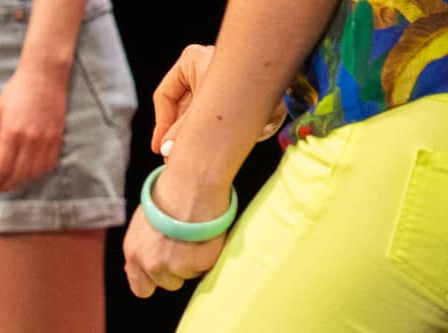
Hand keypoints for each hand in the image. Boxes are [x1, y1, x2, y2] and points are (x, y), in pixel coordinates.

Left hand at [0, 62, 67, 192]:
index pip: (2, 168)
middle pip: (18, 175)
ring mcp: (46, 140)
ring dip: (21, 182)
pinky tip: (28, 172)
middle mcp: (30, 139)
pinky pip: (48, 166)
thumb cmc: (16, 93)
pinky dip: (37, 174)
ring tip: (11, 180)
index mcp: (11, 132)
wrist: (44, 76)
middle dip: (6, 186)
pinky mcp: (57, 139)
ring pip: (34, 174)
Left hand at [122, 197, 225, 299]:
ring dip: (193, 261)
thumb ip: (142, 248)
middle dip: (176, 270)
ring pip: (188, 275)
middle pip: (168, 283)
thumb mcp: (142, 224)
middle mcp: (151, 264)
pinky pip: (205, 266)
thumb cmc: (168, 197)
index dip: (153, 281)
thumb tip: (143, 265)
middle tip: (184, 247)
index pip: (141, 289)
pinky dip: (207, 254)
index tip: (163, 271)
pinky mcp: (198, 264)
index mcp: (134, 254)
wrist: (191, 185)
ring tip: (195, 236)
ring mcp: (176, 267)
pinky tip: (205, 234)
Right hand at [151, 42, 284, 159]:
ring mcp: (223, 78)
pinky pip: (220, 113)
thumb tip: (168, 151)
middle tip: (176, 157)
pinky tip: (223, 143)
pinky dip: (219, 129)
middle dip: (182, 133)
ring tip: (200, 154)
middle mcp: (206, 66)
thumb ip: (182, 133)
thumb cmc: (247, 90)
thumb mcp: (204, 116)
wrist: (287, 88)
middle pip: (182, 106)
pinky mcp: (239, 91)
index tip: (160, 148)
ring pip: (201, 111)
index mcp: (191, 61)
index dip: (161, 125)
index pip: (165, 96)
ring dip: (201, 134)